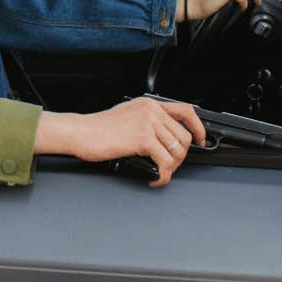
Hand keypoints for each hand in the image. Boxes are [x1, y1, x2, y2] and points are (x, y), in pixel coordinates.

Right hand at [34, 97, 206, 186]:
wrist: (81, 132)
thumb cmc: (98, 128)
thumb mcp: (127, 115)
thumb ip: (148, 121)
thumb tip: (166, 139)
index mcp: (148, 104)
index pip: (186, 111)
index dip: (198, 128)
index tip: (200, 140)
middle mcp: (151, 110)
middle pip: (184, 136)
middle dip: (181, 157)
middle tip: (169, 166)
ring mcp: (148, 123)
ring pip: (177, 151)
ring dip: (172, 168)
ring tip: (160, 173)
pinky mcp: (143, 138)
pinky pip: (166, 162)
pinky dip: (163, 175)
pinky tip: (154, 178)